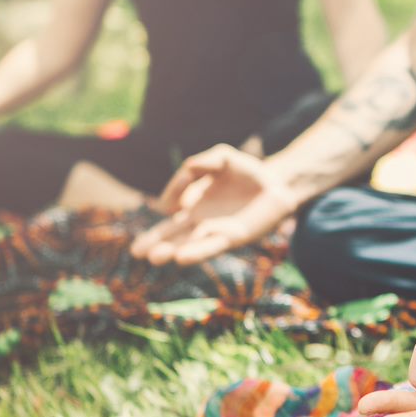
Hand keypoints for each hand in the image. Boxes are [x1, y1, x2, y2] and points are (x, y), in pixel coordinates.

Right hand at [129, 144, 296, 264]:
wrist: (279, 182)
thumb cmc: (248, 171)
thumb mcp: (220, 158)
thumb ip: (200, 164)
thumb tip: (186, 170)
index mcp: (194, 208)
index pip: (168, 221)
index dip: (157, 224)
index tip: (165, 207)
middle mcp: (202, 224)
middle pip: (174, 237)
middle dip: (155, 244)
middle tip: (137, 252)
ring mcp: (218, 232)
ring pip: (190, 245)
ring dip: (172, 251)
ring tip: (154, 257)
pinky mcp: (236, 237)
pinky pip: (212, 245)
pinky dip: (196, 251)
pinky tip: (180, 258)